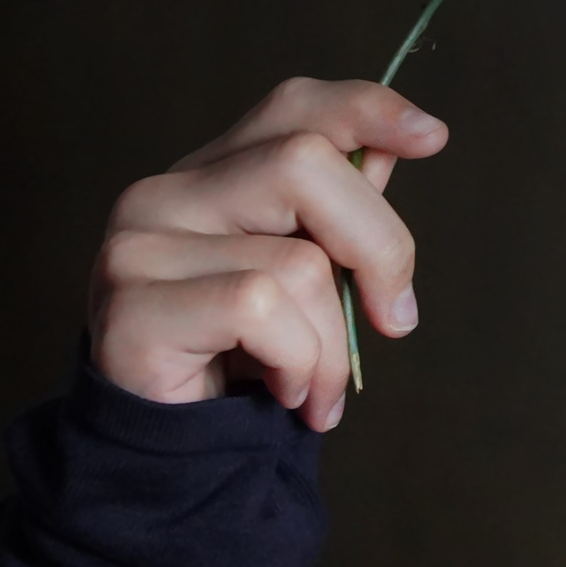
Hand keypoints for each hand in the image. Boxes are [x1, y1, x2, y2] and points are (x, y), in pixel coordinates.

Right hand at [90, 78, 448, 429]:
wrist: (170, 458)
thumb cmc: (242, 362)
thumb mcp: (306, 281)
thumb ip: (338, 213)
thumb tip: (393, 146)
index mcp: (211, 176)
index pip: (293, 108)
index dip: (367, 110)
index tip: (434, 137)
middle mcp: (163, 193)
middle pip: (306, 163)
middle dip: (379, 247)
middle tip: (395, 320)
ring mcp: (138, 245)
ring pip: (297, 259)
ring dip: (334, 344)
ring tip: (315, 385)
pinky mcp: (131, 306)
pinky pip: (260, 309)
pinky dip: (298, 362)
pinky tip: (284, 393)